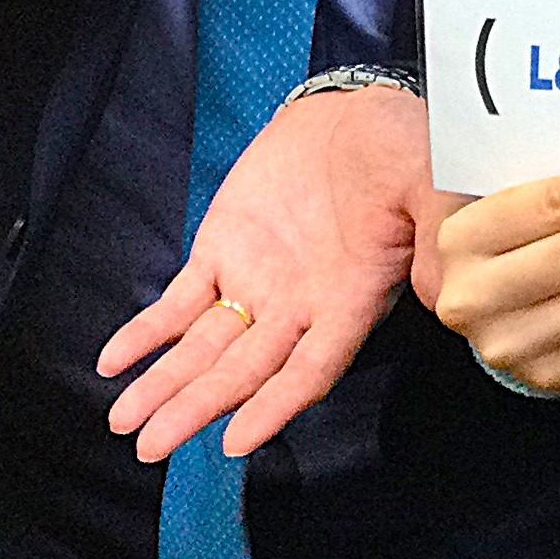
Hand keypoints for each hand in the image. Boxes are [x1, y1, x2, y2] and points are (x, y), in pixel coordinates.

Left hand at [98, 82, 427, 461]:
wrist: (358, 112)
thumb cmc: (408, 150)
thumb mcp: (436, 185)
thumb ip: (438, 238)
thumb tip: (445, 294)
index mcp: (353, 299)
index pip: (310, 369)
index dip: (275, 406)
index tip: (236, 440)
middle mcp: (299, 305)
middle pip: (244, 371)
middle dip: (196, 408)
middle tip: (151, 445)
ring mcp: (257, 281)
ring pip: (204, 347)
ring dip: (165, 385)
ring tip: (124, 420)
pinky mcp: (222, 250)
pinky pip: (177, 303)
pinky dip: (146, 333)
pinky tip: (114, 363)